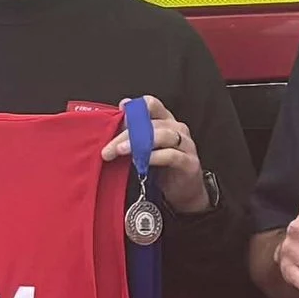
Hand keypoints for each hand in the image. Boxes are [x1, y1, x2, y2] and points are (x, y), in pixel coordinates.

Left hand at [100, 94, 208, 214]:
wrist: (184, 193)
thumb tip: (119, 112)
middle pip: (151, 123)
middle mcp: (178, 129)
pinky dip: (154, 157)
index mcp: (166, 121)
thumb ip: (133, 133)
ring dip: (139, 143)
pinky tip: (140, 163)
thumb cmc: (163, 168)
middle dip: (126, 134)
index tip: (119, 115)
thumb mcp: (145, 148)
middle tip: (108, 148)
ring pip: (163, 135)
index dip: (135, 108)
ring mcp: (186, 145)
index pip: (152, 105)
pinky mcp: (189, 163)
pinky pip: (171, 155)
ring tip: (121, 151)